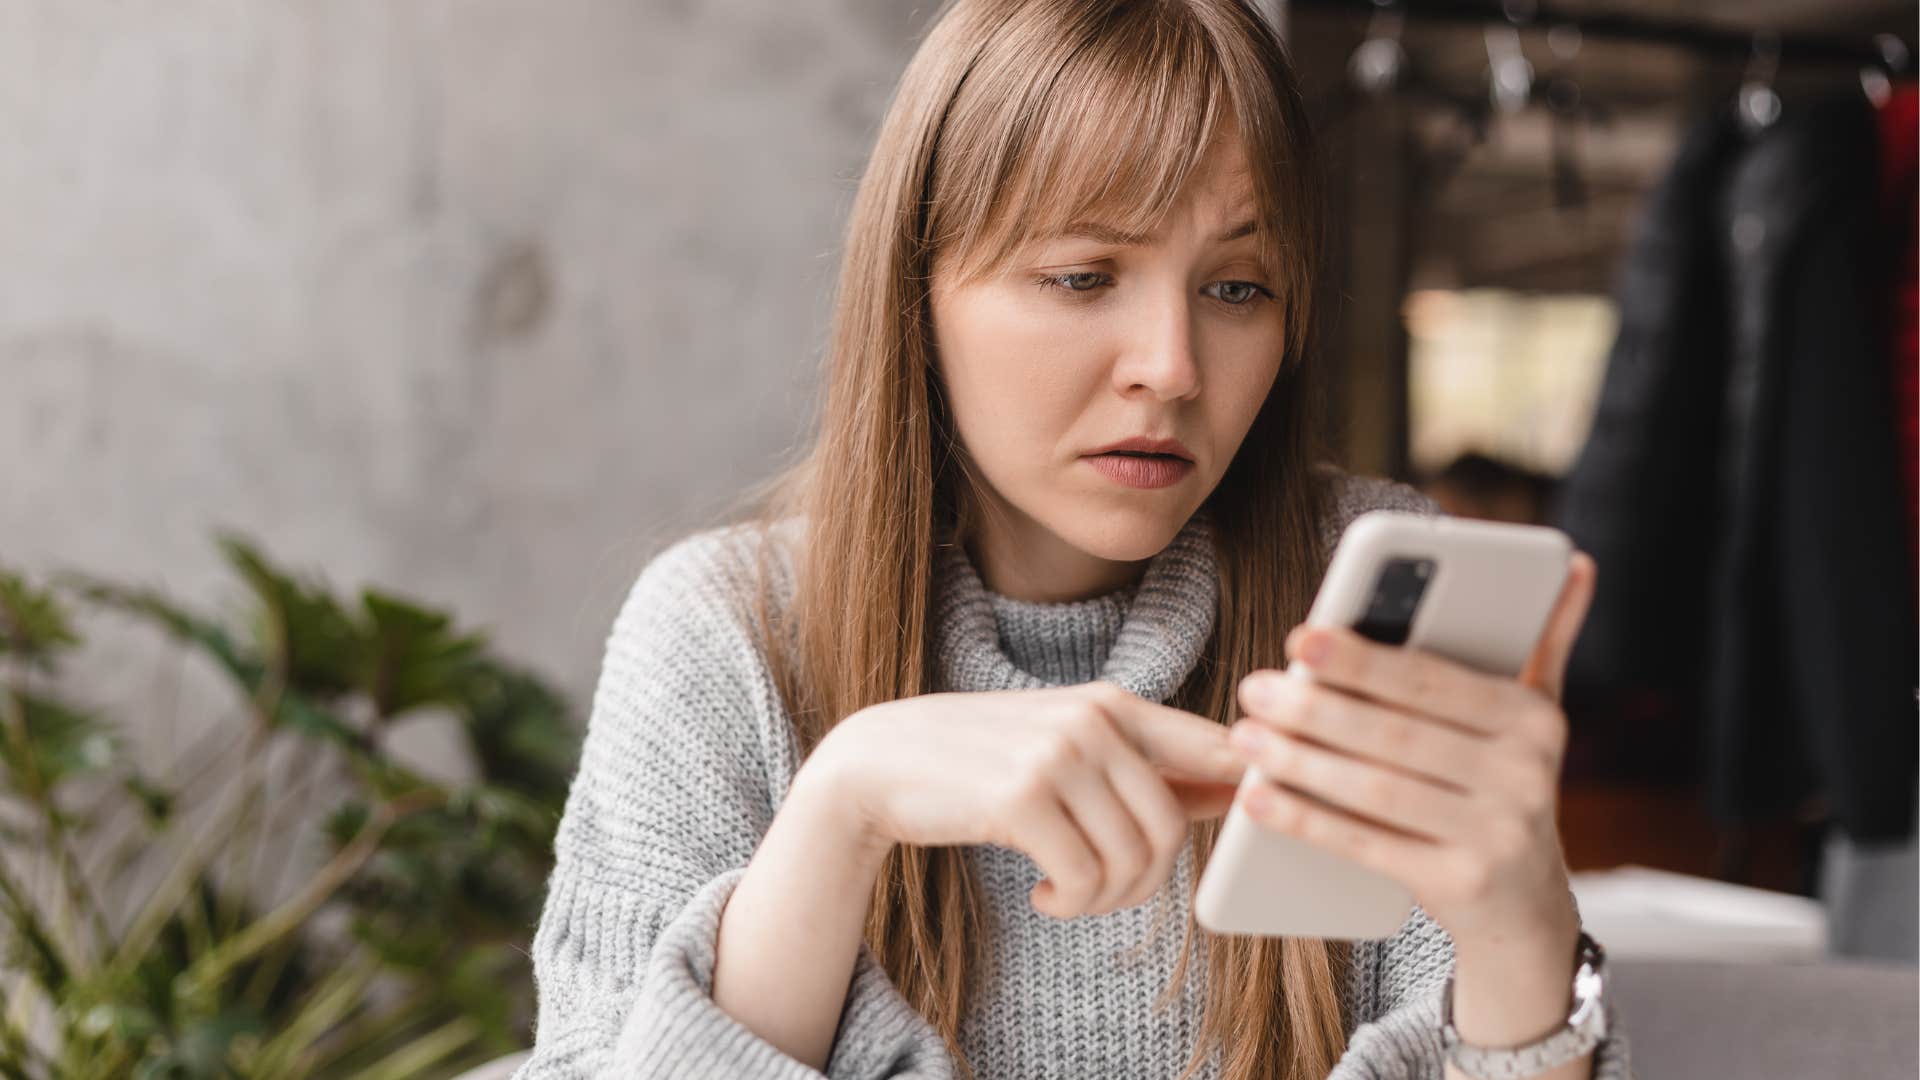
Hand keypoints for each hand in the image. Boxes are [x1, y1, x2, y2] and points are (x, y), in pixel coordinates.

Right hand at [802, 681, 1244, 918]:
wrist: (878, 763)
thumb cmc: (980, 761)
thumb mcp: (1066, 748)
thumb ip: (1145, 766)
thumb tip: (1236, 790)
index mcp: (1113, 703)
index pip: (1215, 748)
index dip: (1246, 793)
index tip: (1238, 827)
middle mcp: (1092, 720)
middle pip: (1172, 826)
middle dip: (1145, 881)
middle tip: (1104, 892)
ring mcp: (1057, 754)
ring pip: (1133, 858)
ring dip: (1106, 899)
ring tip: (1070, 893)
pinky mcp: (1021, 797)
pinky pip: (1085, 877)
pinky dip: (1072, 903)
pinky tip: (1045, 896)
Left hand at [1226, 552, 1596, 947]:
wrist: (1528, 908)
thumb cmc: (1504, 787)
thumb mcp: (1534, 717)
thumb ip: (1544, 640)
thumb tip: (1574, 563)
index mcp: (1533, 719)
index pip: (1432, 682)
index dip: (1362, 660)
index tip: (1300, 638)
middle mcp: (1525, 775)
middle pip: (1397, 734)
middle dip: (1316, 708)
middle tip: (1254, 687)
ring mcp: (1496, 835)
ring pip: (1377, 789)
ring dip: (1300, 761)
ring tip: (1246, 736)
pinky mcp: (1460, 885)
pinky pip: (1367, 846)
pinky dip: (1306, 819)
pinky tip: (1257, 796)